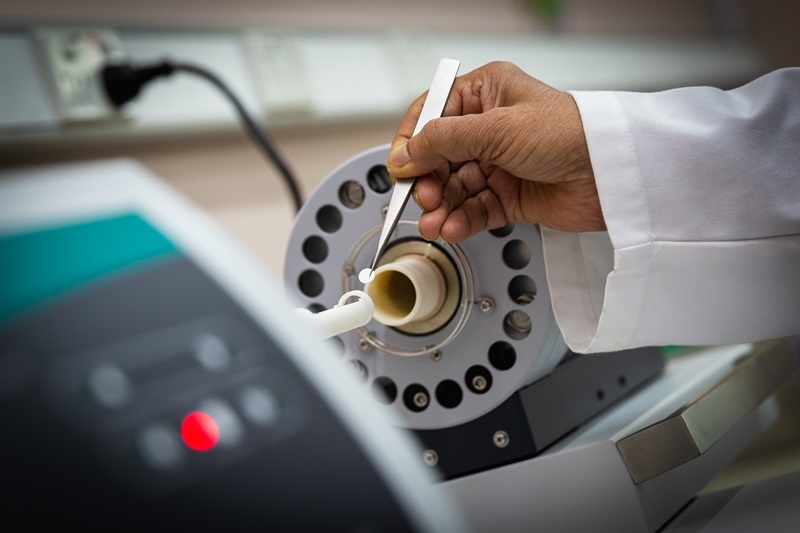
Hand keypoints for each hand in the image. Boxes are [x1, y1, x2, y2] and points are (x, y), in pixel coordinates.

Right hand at [386, 61, 604, 242]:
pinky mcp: (509, 195)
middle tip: (424, 198)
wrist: (611, 174)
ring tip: (434, 222)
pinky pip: (474, 209)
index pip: (433, 114)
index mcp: (486, 94)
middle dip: (429, 182)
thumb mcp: (496, 128)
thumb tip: (405, 155)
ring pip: (455, 188)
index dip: (413, 142)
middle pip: (439, 157)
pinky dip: (461, 220)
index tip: (401, 167)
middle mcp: (490, 127)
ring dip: (441, 207)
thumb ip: (443, 141)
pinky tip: (453, 227)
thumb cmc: (569, 133)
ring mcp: (499, 163)